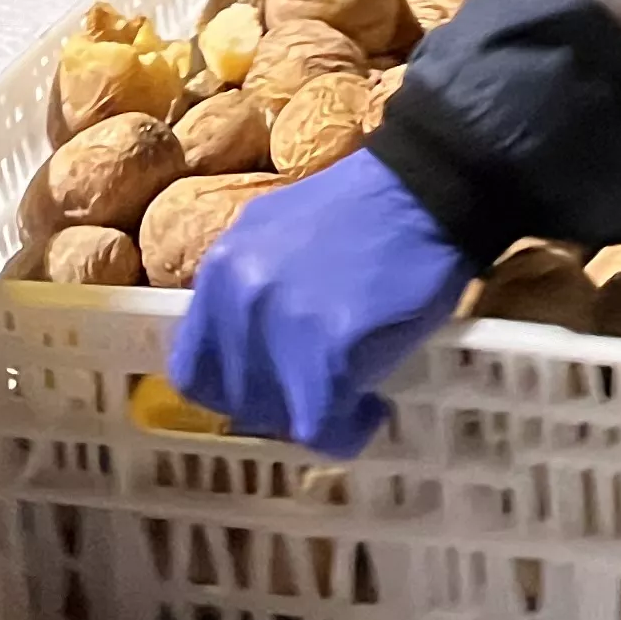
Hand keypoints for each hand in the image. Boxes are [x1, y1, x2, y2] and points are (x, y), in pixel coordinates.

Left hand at [170, 151, 473, 455]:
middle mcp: (239, 298)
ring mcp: (281, 325)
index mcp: (220, 268)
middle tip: (319, 394)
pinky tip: (374, 408)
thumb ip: (249, 290)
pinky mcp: (328, 351)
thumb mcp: (276, 234)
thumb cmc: (363, 209)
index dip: (232, 390)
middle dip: (279, 406)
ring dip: (314, 418)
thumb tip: (248, 346)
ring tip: (353, 398)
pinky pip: (322, 425)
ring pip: (276, 416)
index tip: (271, 388)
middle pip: (234, 398)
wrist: (428, 188)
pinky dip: (348, 431)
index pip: (192, 368)